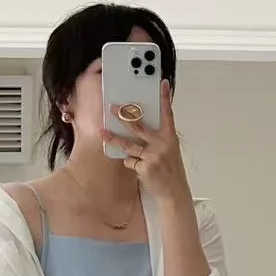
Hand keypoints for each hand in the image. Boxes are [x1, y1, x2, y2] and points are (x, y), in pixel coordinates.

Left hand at [102, 81, 189, 202]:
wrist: (174, 191)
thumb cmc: (170, 169)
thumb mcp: (170, 149)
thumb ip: (158, 137)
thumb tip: (140, 126)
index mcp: (169, 137)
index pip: (167, 113)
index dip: (165, 97)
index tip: (163, 83)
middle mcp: (162, 144)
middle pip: (139, 126)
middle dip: (123, 116)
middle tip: (112, 108)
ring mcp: (153, 155)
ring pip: (128, 144)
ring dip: (113, 139)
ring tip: (102, 132)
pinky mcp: (145, 167)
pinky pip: (130, 161)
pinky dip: (131, 164)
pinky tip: (139, 168)